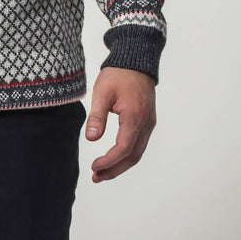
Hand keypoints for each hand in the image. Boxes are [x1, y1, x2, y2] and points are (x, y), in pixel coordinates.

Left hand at [84, 68, 156, 182]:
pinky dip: (127, 156)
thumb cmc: (118, 75)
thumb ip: (97, 116)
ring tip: (102, 173)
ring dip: (120, 165)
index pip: (123, 149)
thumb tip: (91, 138)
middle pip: (133, 156)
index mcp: (134, 117)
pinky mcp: (147, 122)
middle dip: (114, 170)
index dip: (108, 161)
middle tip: (96, 177)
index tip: (94, 167)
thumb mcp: (102, 93)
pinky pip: (139, 145)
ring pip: (137, 153)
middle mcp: (146, 123)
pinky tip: (114, 159)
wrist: (136, 61)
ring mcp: (149, 123)